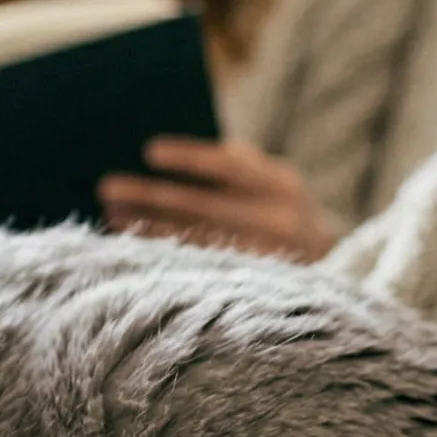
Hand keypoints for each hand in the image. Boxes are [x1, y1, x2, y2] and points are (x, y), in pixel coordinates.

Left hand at [98, 138, 340, 261]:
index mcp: (280, 182)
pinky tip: (133, 245)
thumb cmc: (276, 206)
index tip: (149, 151)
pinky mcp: (248, 285)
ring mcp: (264, 256)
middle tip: (107, 187)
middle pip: (202, 206)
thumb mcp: (267, 180)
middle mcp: (277, 219)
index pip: (230, 165)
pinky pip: (197, 266)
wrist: (329, 259)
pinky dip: (162, 253)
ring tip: (112, 214)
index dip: (189, 158)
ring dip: (148, 226)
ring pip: (194, 239)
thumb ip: (230, 166)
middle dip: (150, 196)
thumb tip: (154, 154)